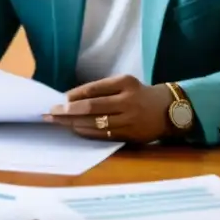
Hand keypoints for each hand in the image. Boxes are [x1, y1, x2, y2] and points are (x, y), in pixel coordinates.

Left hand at [45, 75, 173, 143]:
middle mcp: (127, 101)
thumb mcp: (124, 84)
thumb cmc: (140, 94)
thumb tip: (71, 98)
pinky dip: (86, 133)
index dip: (74, 95)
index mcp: (125, 83)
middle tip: (50, 113)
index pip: (93, 89)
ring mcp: (129, 120)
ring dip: (73, 124)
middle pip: (91, 107)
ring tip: (58, 123)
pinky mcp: (129, 135)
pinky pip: (102, 135)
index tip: (59, 99)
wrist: (168, 110)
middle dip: (68, 111)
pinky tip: (74, 130)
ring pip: (95, 124)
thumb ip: (101, 90)